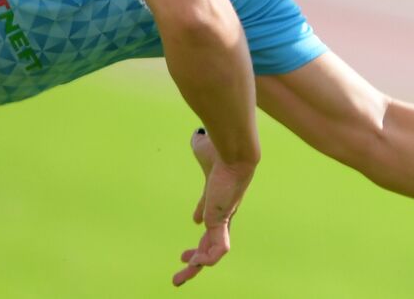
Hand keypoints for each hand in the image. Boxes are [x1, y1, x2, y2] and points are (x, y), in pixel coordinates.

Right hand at [173, 128, 254, 286]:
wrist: (235, 152)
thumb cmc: (221, 148)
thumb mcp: (204, 149)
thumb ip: (200, 144)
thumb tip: (199, 134)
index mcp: (217, 197)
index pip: (211, 213)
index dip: (202, 218)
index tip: (194, 220)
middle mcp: (222, 210)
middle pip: (212, 238)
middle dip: (198, 253)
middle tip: (184, 260)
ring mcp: (223, 219)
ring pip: (213, 250)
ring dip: (196, 266)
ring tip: (179, 279)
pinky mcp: (221, 222)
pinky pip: (217, 250)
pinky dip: (207, 259)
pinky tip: (194, 263)